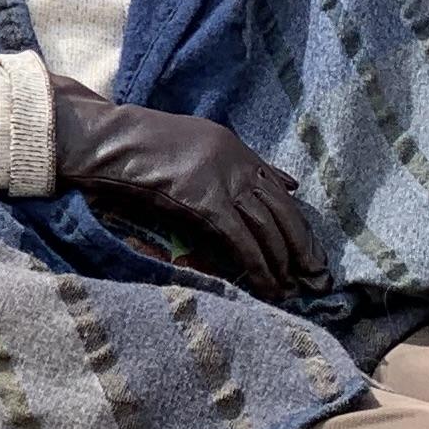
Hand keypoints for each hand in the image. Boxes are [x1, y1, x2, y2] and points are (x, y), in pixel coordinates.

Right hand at [49, 86, 316, 296]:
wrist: (112, 140)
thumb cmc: (143, 144)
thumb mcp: (201, 142)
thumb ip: (242, 162)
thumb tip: (288, 183)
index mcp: (236, 149)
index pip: (280, 191)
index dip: (297, 224)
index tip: (309, 251)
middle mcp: (237, 163)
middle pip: (282, 211)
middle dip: (302, 248)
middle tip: (317, 279)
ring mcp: (222, 181)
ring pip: (266, 227)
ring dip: (282, 262)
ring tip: (290, 289)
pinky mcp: (205, 201)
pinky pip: (241, 239)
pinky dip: (258, 264)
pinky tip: (267, 285)